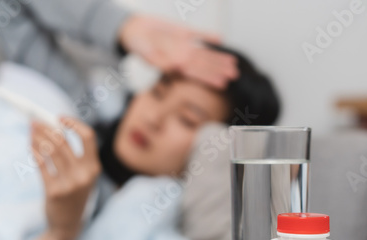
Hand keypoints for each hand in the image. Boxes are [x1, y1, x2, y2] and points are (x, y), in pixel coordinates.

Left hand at [31, 117, 100, 239]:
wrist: (67, 225)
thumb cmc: (74, 195)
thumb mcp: (82, 176)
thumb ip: (74, 155)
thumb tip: (53, 127)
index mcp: (94, 168)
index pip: (88, 137)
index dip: (73, 124)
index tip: (59, 118)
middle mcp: (84, 175)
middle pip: (63, 142)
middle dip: (46, 128)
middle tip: (35, 122)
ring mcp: (70, 184)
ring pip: (50, 151)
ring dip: (38, 138)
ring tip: (30, 131)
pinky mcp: (54, 192)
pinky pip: (42, 165)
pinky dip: (35, 152)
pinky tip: (31, 146)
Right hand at [118, 15, 237, 88]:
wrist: (131, 29)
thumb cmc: (136, 45)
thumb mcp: (145, 55)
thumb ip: (161, 61)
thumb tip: (176, 65)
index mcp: (174, 63)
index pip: (196, 73)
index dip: (210, 77)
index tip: (223, 83)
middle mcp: (181, 55)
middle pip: (204, 64)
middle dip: (219, 69)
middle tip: (234, 74)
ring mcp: (183, 44)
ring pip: (204, 52)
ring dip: (218, 58)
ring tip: (233, 62)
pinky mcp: (182, 32)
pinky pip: (197, 34)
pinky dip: (209, 36)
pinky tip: (220, 39)